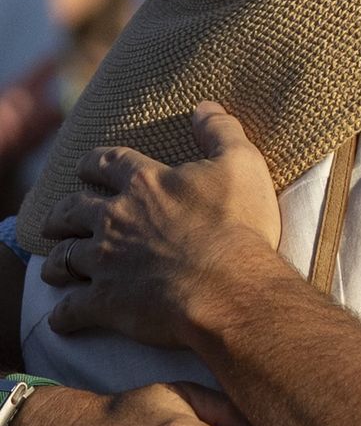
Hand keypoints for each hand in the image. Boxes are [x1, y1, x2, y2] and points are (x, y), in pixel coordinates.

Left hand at [40, 101, 280, 346]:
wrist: (230, 287)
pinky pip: (71, 310)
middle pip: (72, 208)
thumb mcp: (242, 164)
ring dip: (56, 262)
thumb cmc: (238, 225)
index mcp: (144, 183)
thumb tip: (205, 106)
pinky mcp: (106, 302)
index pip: (107, 163)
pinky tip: (63, 320)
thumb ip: (220, 131)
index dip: (93, 163)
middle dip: (62, 213)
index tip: (86, 167)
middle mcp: (115, 218)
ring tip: (53, 267)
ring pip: (63, 258)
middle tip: (59, 217)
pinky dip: (64, 316)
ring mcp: (106, 261)